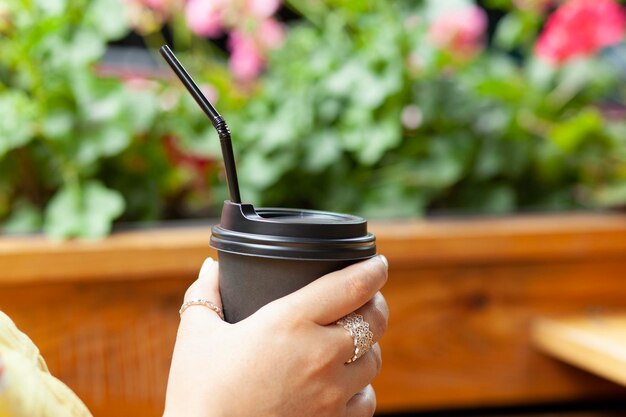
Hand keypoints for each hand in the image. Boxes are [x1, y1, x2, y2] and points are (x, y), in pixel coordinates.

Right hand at [163, 255, 388, 416]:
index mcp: (289, 322)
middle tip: (368, 298)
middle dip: (376, 305)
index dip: (372, 270)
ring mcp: (330, 394)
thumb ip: (205, 295)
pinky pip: (366, 401)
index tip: (378, 263)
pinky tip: (346, 383)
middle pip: (374, 321)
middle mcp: (319, 355)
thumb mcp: (195, 336)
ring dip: (367, 346)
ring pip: (373, 360)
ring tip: (352, 340)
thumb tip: (209, 268)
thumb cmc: (198, 393)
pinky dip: (361, 387)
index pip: (351, 286)